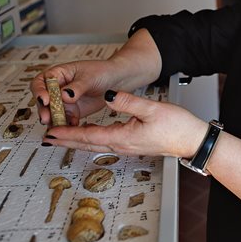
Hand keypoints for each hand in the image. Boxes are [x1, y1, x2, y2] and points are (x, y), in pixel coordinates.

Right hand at [30, 60, 122, 125]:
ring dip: (53, 121)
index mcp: (57, 75)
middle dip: (44, 110)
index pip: (41, 82)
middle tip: (47, 118)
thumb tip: (64, 95)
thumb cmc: (101, 72)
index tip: (45, 100)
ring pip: (52, 114)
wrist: (116, 81)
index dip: (39, 91)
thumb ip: (76, 87)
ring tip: (58, 127)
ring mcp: (64, 102)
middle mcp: (58, 89)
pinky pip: (64, 121)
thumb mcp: (89, 77)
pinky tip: (72, 127)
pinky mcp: (72, 112)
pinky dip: (66, 126)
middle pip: (43, 101)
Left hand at [41, 90, 207, 158]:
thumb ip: (128, 102)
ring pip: (96, 143)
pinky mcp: (133, 143)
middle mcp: (122, 145)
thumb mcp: (151, 109)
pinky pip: (106, 141)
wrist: (192, 140)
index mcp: (123, 137)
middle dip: (67, 139)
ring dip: (77, 139)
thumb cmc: (176, 127)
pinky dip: (92, 138)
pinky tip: (90, 134)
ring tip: (63, 136)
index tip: (52, 131)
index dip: (68, 133)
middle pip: (87, 143)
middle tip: (48, 137)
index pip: (88, 136)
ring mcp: (127, 146)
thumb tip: (108, 95)